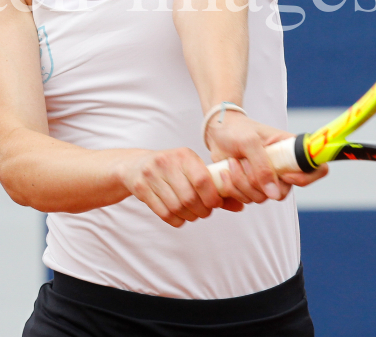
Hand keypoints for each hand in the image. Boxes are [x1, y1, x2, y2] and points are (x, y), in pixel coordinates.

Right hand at [117, 147, 240, 227]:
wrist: (135, 166)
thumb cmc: (172, 169)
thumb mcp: (192, 169)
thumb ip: (215, 187)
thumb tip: (240, 206)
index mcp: (184, 155)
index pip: (203, 180)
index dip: (212, 198)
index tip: (215, 204)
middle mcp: (167, 162)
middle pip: (189, 198)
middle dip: (201, 211)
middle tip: (205, 212)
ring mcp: (151, 175)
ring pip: (176, 207)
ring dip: (189, 216)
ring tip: (193, 214)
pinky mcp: (140, 188)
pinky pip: (163, 213)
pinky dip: (176, 220)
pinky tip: (180, 216)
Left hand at [205, 112, 327, 203]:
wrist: (218, 132)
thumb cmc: (237, 130)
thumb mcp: (249, 142)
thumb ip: (262, 166)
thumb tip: (274, 194)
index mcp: (291, 150)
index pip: (317, 169)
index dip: (305, 178)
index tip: (284, 175)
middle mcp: (283, 167)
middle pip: (282, 192)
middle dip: (257, 181)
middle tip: (243, 162)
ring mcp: (267, 179)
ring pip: (260, 197)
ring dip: (241, 183)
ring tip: (232, 162)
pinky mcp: (251, 186)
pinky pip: (246, 199)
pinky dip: (233, 188)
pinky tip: (226, 171)